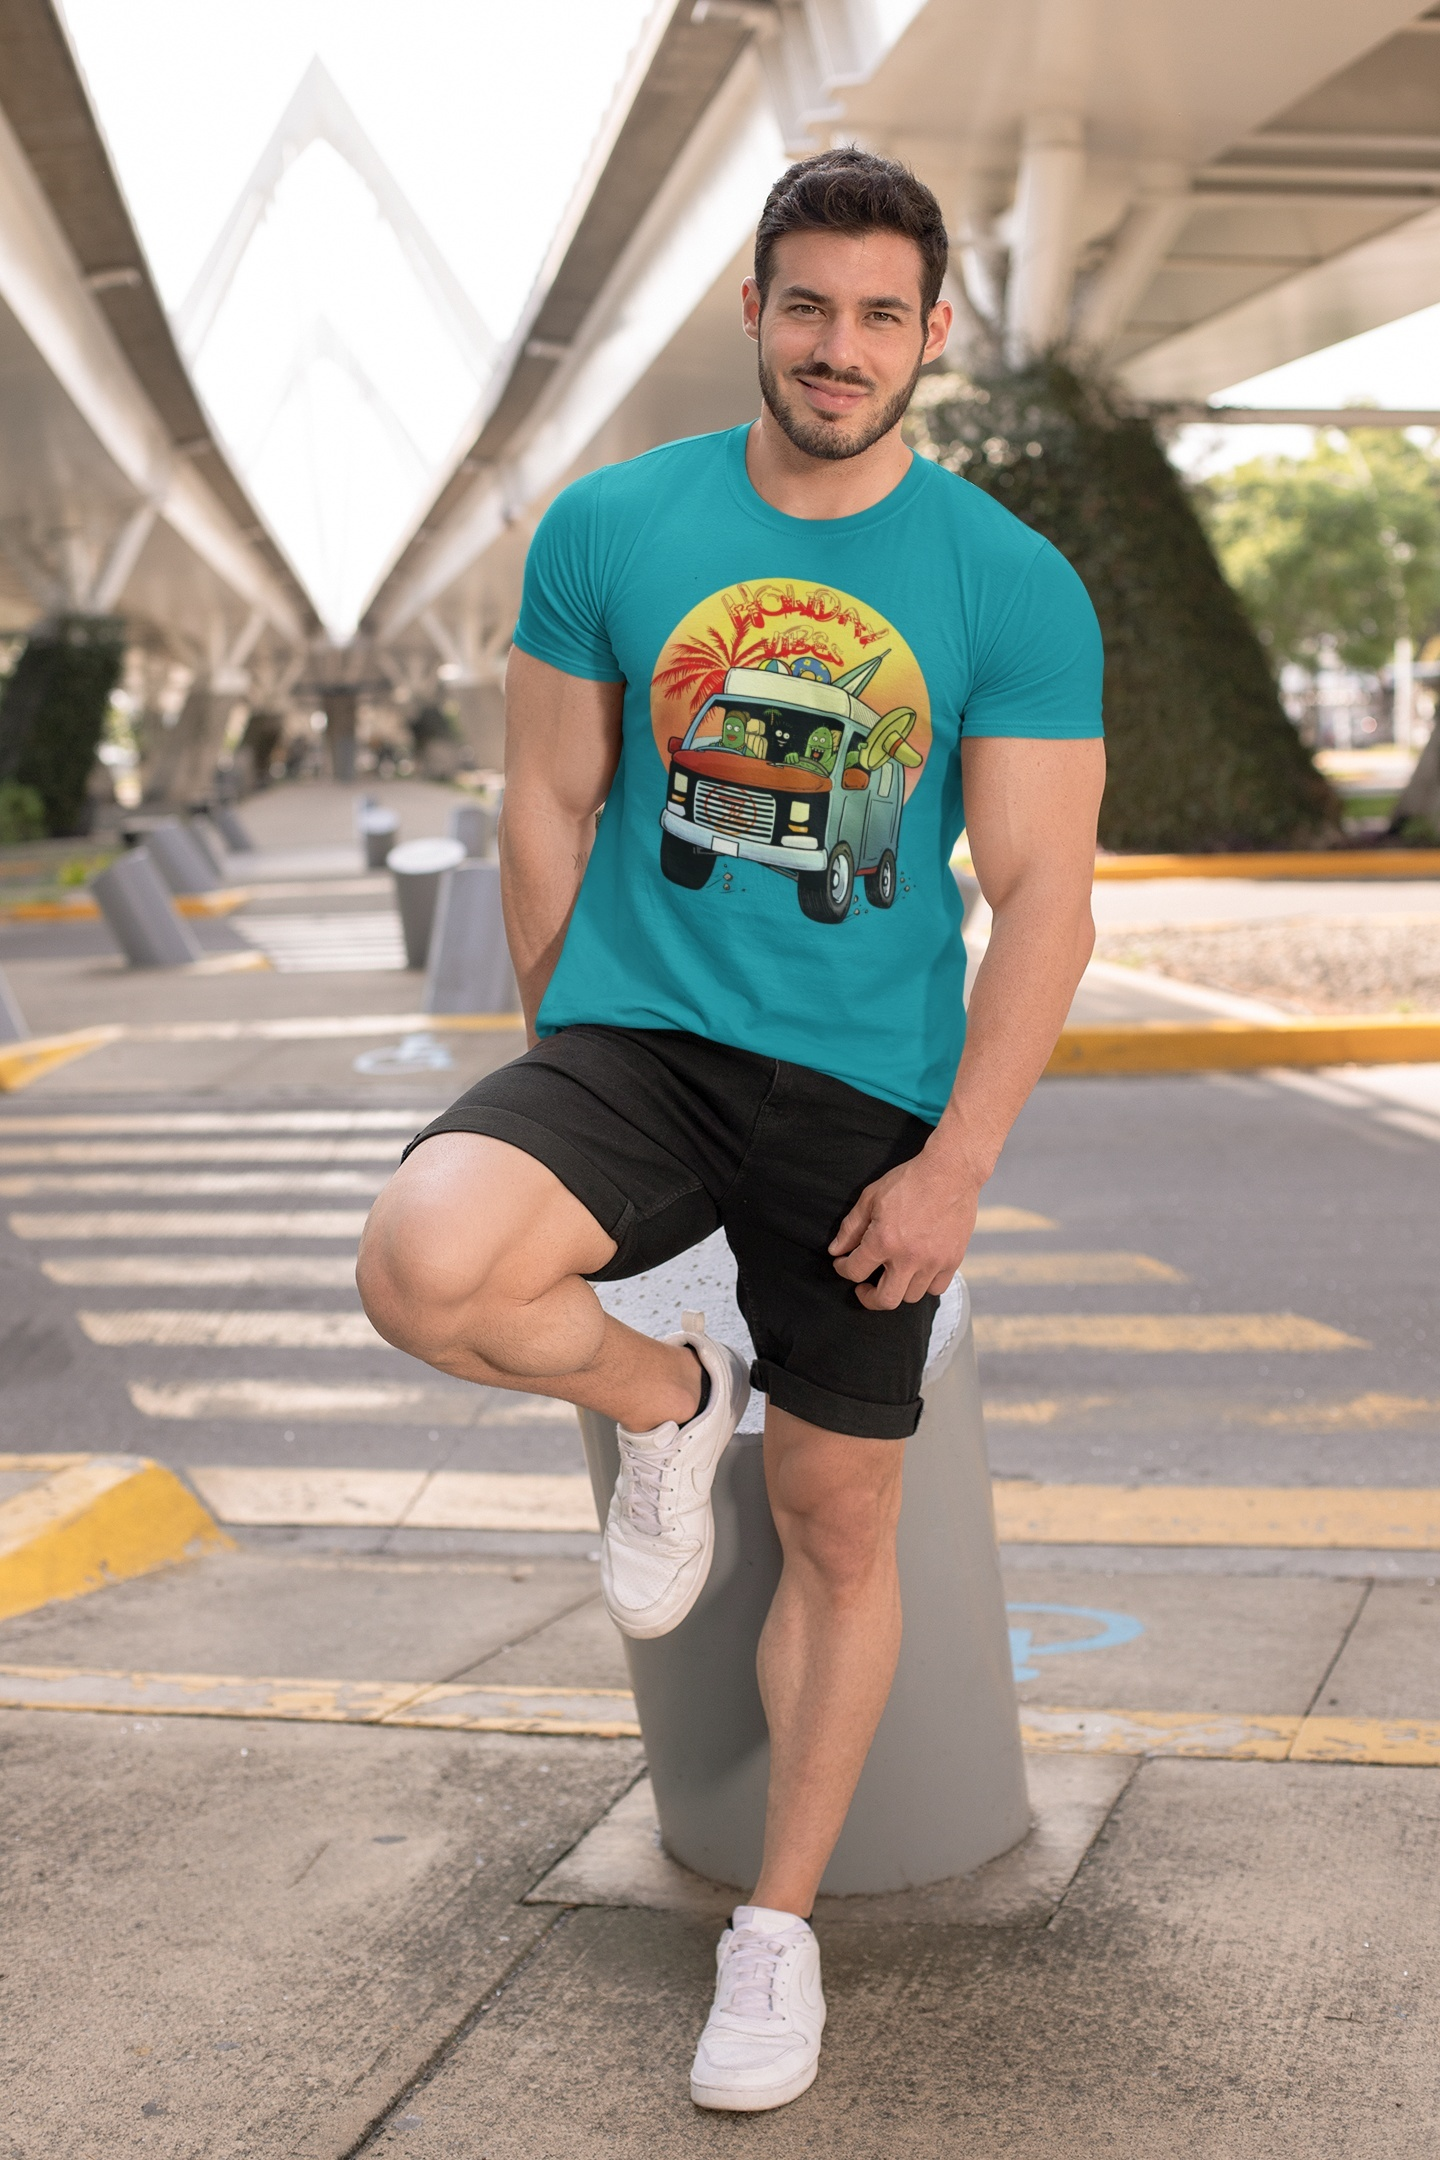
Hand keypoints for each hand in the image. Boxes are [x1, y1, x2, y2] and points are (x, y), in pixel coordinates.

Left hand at [829, 1143, 979, 1310]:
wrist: (950, 1172)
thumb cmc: (909, 1181)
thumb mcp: (871, 1197)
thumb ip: (851, 1228)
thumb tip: (836, 1251)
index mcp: (884, 1241)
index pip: (855, 1272)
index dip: (843, 1269)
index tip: (844, 1263)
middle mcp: (908, 1257)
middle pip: (885, 1300)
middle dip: (868, 1297)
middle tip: (864, 1287)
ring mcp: (933, 1262)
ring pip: (911, 1297)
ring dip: (897, 1288)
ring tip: (893, 1274)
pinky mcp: (953, 1260)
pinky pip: (936, 1288)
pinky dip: (925, 1285)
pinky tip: (917, 1271)